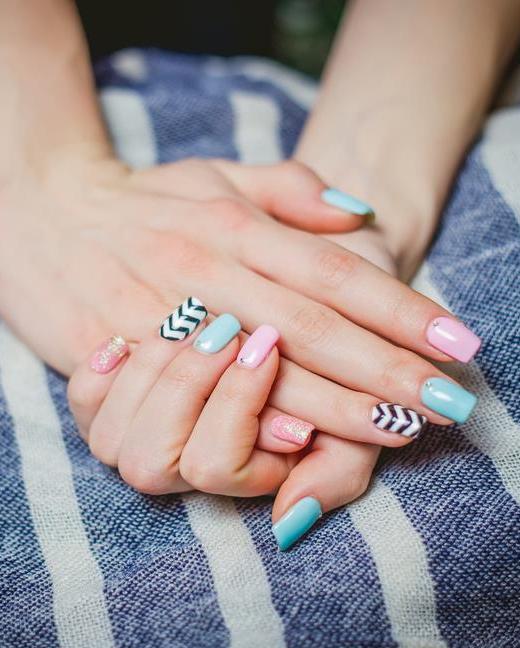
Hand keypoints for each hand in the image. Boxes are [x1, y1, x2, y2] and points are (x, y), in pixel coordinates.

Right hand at [1, 154, 478, 456]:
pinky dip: (245, 420)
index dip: (399, 308)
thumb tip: (360, 215)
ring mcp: (159, 315)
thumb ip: (290, 189)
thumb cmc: (143, 200)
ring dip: (335, 404)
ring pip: (259, 370)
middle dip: (387, 369)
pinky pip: (189, 399)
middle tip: (449, 399)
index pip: (334, 272)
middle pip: (312, 327)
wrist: (43, 212)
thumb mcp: (214, 174)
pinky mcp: (118, 354)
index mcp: (233, 226)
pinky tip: (298, 442)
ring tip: (399, 427)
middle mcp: (203, 271)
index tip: (454, 340)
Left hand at [67, 318, 379, 550]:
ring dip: (151, 371)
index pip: (214, 467)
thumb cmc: (336, 363)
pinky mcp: (114, 402)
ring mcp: (145, 435)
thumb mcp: (358, 413)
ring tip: (191, 320)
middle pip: (150, 460)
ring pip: (113, 436)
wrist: (305, 307)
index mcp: (246, 473)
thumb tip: (290, 518)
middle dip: (186, 387)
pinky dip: (100, 371)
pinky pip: (83, 401)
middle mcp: (188, 463)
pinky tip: (133, 338)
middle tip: (225, 330)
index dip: (234, 408)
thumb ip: (338, 470)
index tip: (267, 347)